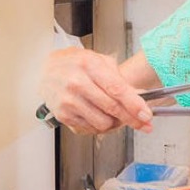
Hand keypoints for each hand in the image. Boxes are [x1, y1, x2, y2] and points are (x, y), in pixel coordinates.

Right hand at [39, 47, 153, 133]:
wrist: (44, 69)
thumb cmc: (75, 63)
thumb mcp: (99, 61)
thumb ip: (119, 78)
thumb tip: (140, 97)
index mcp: (90, 65)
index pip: (117, 89)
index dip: (134, 105)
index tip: (146, 116)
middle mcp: (77, 83)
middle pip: (112, 108)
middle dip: (132, 118)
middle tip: (142, 123)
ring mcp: (68, 100)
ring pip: (103, 122)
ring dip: (114, 123)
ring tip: (115, 115)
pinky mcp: (63, 114)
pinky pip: (90, 128)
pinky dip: (99, 126)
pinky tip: (100, 116)